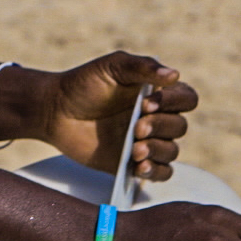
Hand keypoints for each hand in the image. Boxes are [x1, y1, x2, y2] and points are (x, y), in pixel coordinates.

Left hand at [40, 51, 196, 181]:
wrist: (55, 111)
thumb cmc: (84, 84)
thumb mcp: (112, 67)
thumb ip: (142, 67)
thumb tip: (173, 74)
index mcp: (156, 93)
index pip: (186, 99)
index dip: (174, 102)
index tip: (147, 103)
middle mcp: (156, 118)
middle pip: (180, 127)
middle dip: (160, 127)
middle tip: (136, 127)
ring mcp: (146, 141)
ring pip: (171, 151)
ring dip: (158, 151)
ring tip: (135, 150)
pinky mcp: (133, 163)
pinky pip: (160, 173)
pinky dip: (155, 172)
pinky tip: (139, 166)